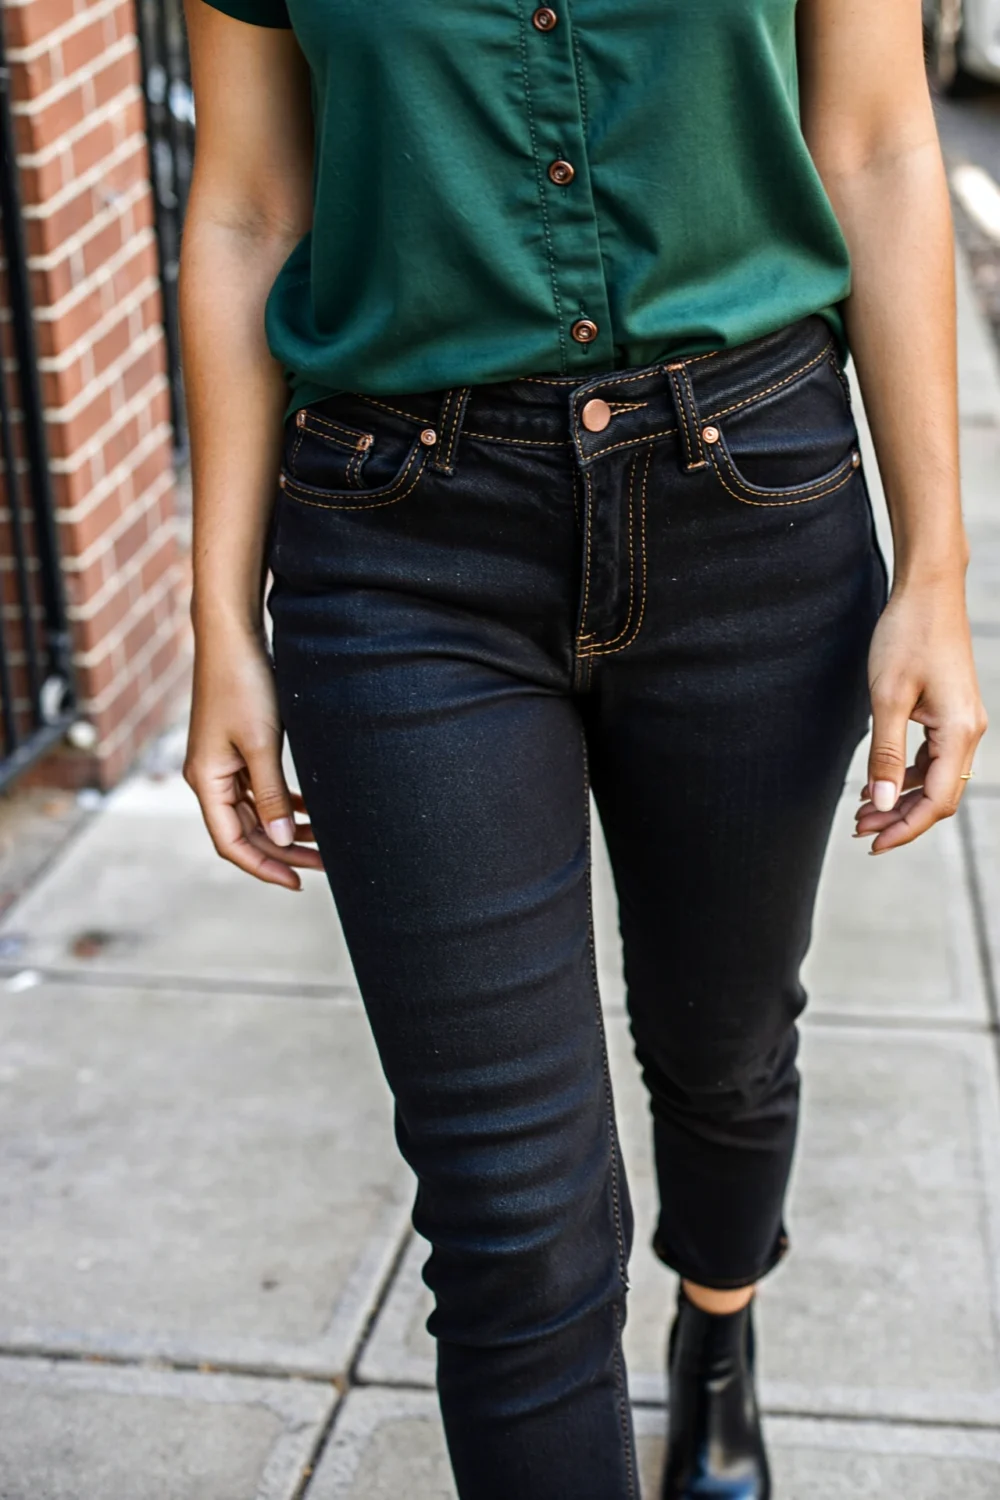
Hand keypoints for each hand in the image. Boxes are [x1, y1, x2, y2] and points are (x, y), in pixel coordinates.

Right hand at [184, 624, 322, 888]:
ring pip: (255, 812)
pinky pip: (260, 789)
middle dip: (283, 852)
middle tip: (325, 865)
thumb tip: (282, 840)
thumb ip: (272, 793)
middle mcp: (209, 778)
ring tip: (324, 841)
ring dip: (286, 828)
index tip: (297, 882)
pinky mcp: (237, 749)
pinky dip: (284, 802)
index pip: (231, 842)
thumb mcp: (261, 743)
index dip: (263, 867)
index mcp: (206, 781)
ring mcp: (222, 764)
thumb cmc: (243, 684)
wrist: (233, 636)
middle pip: (246, 832)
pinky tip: (311, 809)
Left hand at [855, 581, 986, 853]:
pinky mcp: (951, 712)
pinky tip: (877, 784)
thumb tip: (879, 803)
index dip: (905, 828)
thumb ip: (885, 754)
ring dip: (899, 799)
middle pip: (938, 795)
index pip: (937, 800)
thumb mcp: (887, 698)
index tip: (874, 844)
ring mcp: (963, 722)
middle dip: (900, 818)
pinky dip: (905, 775)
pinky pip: (932, 758)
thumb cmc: (906, 636)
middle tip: (859, 832)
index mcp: (960, 732)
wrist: (928, 590)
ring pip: (934, 778)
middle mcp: (969, 731)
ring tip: (861, 814)